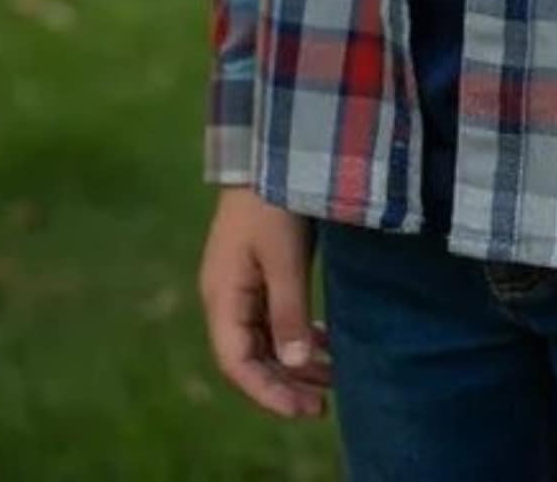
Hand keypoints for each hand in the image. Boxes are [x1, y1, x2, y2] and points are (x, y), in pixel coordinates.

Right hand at [198, 188, 335, 420]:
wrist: (270, 148)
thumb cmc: (273, 199)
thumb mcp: (284, 256)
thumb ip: (287, 309)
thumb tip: (291, 365)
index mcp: (222, 296)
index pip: (237, 363)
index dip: (268, 393)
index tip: (305, 409)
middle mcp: (227, 296)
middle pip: (252, 356)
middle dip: (286, 384)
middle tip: (324, 405)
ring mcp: (242, 283)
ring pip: (266, 338)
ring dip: (295, 362)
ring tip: (334, 379)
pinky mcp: (260, 270)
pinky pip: (275, 317)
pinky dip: (298, 334)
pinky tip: (325, 344)